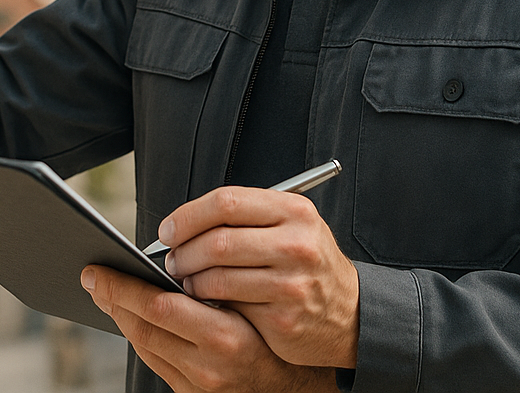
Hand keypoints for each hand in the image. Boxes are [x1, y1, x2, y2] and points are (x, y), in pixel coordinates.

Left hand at [82, 266, 337, 392]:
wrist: (297, 390)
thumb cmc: (281, 335)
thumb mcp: (264, 298)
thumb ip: (225, 275)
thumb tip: (177, 250)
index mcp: (232, 332)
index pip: (162, 303)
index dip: (126, 284)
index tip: (107, 264)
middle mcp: (217, 358)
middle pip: (149, 320)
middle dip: (115, 293)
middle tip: (93, 273)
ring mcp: (204, 381)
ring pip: (146, 341)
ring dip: (120, 312)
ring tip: (105, 290)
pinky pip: (155, 359)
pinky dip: (138, 333)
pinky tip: (129, 316)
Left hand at [159, 187, 358, 368]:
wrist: (350, 313)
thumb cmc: (309, 266)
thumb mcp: (292, 227)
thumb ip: (247, 218)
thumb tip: (185, 224)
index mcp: (294, 211)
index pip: (227, 201)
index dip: (188, 215)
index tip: (169, 229)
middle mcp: (296, 243)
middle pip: (218, 240)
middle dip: (184, 251)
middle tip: (172, 259)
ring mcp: (291, 282)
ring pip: (218, 276)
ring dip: (190, 280)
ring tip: (186, 281)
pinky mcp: (283, 317)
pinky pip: (229, 306)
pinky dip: (206, 303)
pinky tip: (204, 301)